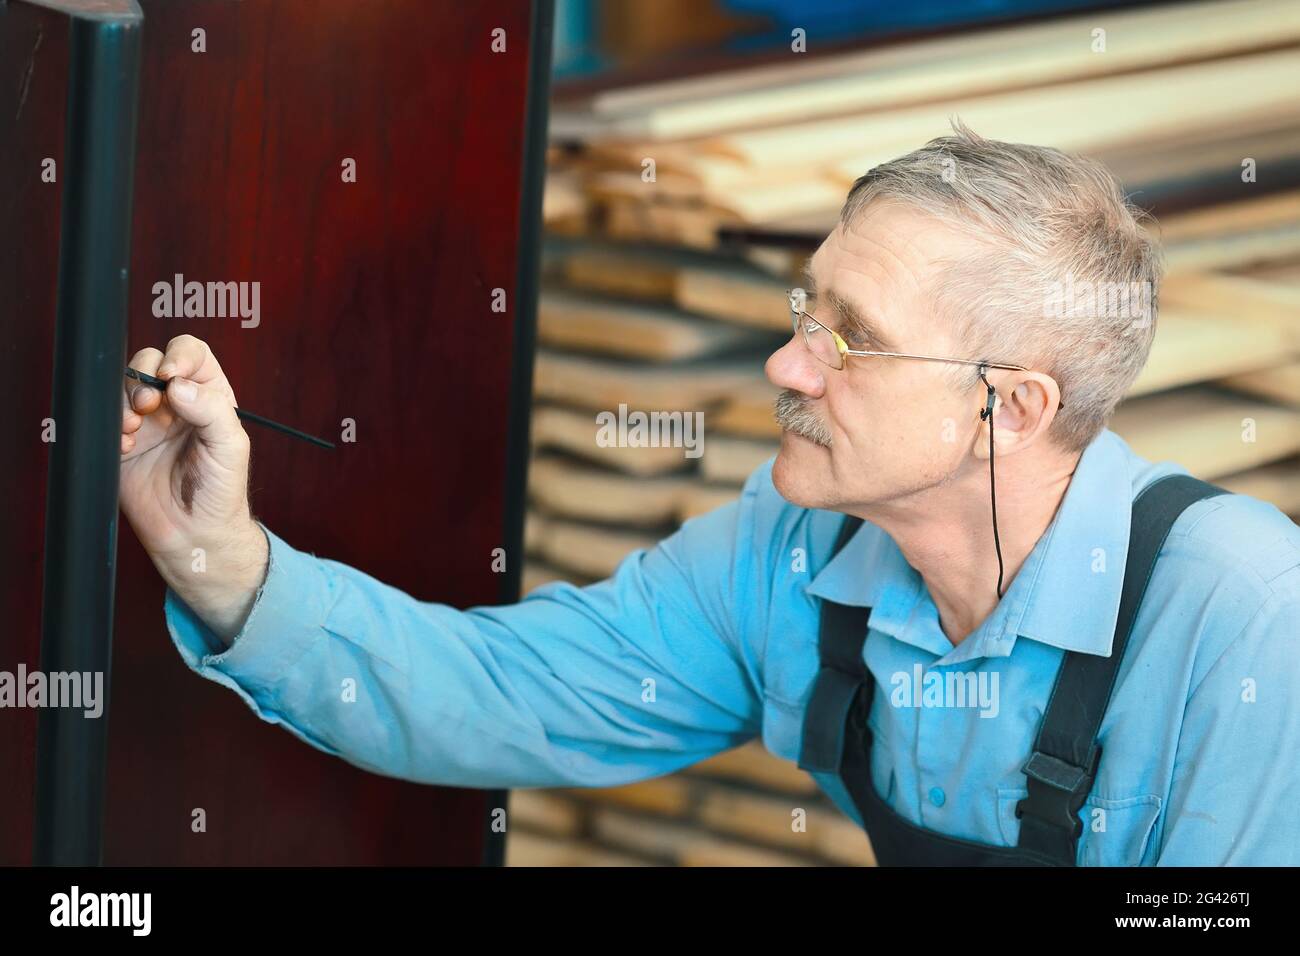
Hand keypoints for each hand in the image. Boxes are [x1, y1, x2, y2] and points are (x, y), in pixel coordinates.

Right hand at [120, 334, 266, 643]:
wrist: (193, 534)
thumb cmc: (221, 492)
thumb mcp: (231, 447)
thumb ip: (212, 410)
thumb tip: (178, 385)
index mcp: (209, 396)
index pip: (191, 354)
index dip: (179, 356)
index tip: (172, 375)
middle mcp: (176, 403)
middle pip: (150, 361)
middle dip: (143, 375)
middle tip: (148, 404)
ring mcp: (147, 421)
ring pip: (123, 385)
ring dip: (124, 399)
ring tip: (134, 428)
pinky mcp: (122, 441)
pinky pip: (106, 416)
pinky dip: (110, 423)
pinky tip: (125, 443)